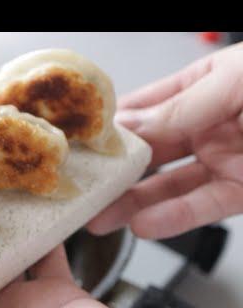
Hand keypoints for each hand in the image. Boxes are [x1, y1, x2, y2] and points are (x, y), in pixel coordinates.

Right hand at [88, 43, 242, 238]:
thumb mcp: (238, 83)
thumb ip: (183, 108)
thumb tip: (131, 125)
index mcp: (205, 85)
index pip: (145, 107)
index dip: (111, 126)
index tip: (80, 144)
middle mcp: (210, 124)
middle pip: (149, 151)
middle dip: (114, 170)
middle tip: (83, 187)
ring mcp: (225, 159)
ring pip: (167, 185)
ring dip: (132, 202)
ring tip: (101, 216)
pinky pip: (201, 207)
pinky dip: (173, 218)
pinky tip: (145, 224)